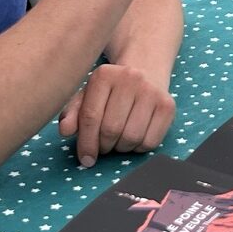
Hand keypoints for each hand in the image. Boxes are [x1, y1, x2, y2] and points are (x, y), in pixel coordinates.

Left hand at [58, 63, 175, 165]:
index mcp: (104, 74)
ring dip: (121, 148)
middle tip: (103, 146)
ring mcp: (152, 91)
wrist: (144, 72)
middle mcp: (130, 78)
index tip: (85, 159)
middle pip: (111, 129)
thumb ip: (72, 113)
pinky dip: (139, 148)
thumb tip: (65, 130)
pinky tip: (134, 137)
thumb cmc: (110, 91)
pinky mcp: (168, 105)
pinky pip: (150, 142)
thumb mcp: (87, 96)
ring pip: (131, 138)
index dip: (86, 143)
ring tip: (118, 140)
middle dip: (104, 146)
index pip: (91, 117)